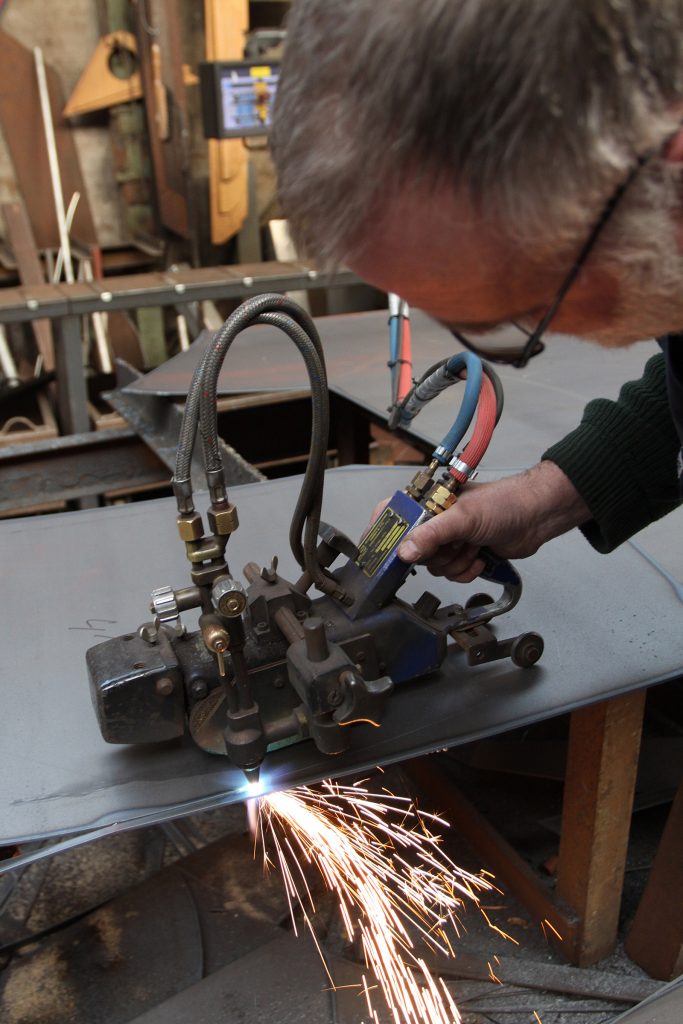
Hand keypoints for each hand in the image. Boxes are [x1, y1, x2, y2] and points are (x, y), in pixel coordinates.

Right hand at [397, 461, 591, 581]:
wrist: (536, 517)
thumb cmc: (504, 502)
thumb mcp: (463, 517)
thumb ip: (432, 534)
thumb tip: (405, 551)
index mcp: (428, 503)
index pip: (393, 516)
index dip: (384, 535)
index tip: (382, 553)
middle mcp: (435, 521)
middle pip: (415, 552)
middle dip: (438, 554)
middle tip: (455, 543)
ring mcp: (450, 540)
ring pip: (435, 567)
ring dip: (457, 563)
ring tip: (473, 546)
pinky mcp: (464, 555)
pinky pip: (452, 574)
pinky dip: (467, 571)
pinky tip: (479, 557)